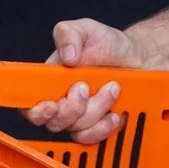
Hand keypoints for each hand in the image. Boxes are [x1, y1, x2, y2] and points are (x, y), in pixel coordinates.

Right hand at [22, 19, 140, 143]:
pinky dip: (103, 127)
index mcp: (50, 81)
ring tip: (111, 88)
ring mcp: (79, 117)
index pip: (29, 105)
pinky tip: (114, 113)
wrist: (139, 57)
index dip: (36, 111)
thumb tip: (67, 57)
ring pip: (75, 129)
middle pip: (53, 122)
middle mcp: (61, 102)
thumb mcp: (86, 29)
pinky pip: (92, 138)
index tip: (53, 104)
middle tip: (86, 87)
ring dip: (95, 110)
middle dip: (72, 108)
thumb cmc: (108, 44)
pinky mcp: (96, 126)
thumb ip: (69, 34)